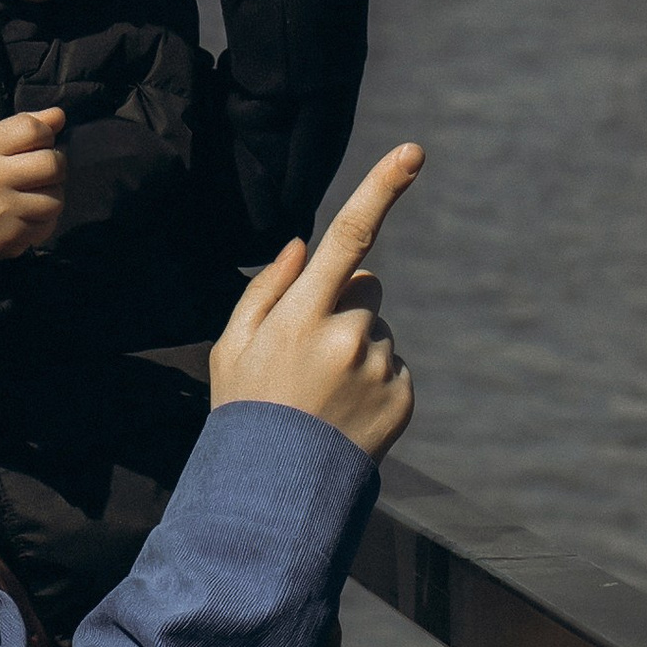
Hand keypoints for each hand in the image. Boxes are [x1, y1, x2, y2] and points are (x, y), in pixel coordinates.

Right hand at [0, 107, 67, 263]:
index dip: (45, 134)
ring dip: (53, 194)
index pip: (32, 129)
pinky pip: (48, 224)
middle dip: (57, 165)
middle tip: (44, 170)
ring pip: (56, 198)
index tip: (39, 143)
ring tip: (37, 193)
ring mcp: (3, 211)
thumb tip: (59, 115)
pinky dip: (45, 219)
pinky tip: (29, 214)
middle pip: (52, 164)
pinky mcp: (12, 237)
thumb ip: (22, 127)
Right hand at [209, 144, 419, 457]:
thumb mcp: (232, 346)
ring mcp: (378, 367)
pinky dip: (374, 383)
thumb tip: (303, 245)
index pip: (348, 237)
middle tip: (307, 357)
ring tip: (322, 396)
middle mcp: (346, 336)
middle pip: (366, 285)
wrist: (275, 495)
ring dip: (357, 350)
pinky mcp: (402, 396)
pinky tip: (344, 414)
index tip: (414, 152)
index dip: (382, 188)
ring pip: (379, 329)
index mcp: (301, 314)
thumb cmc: (245, 411)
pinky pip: (395, 366)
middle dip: (345, 305)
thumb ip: (266, 289)